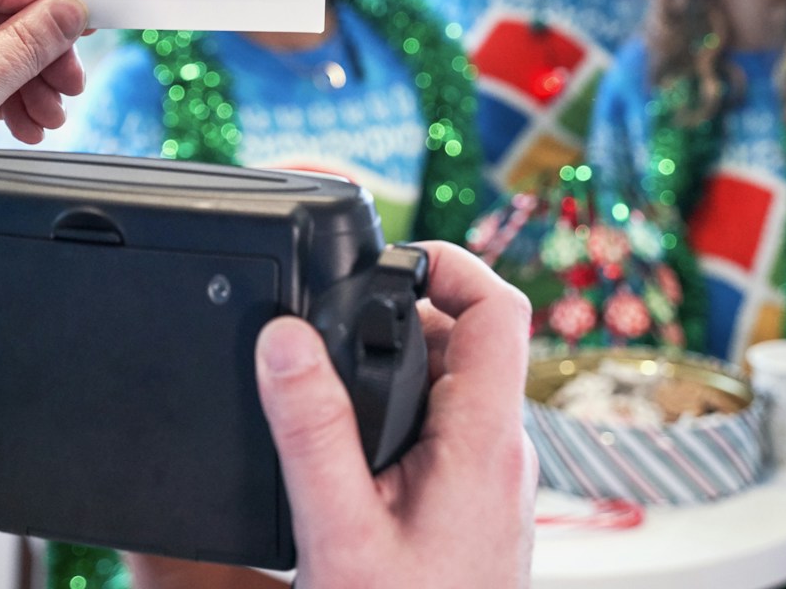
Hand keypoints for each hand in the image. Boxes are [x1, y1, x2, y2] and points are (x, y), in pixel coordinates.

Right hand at [256, 242, 535, 588]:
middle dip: (395, 317)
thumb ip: (312, 431)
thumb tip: (283, 338)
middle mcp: (502, 453)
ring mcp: (491, 479)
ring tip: (326, 384)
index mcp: (486, 443)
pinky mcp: (473, 503)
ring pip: (451, 384)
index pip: (502, 309)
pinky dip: (394, 412)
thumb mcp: (340, 531)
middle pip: (466, 338)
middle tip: (326, 326)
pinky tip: (346, 442)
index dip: (452, 260)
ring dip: (391, 367)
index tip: (391, 253)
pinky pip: (442, 427)